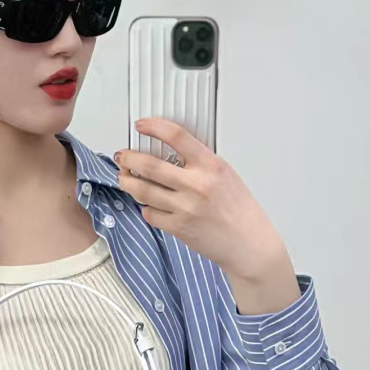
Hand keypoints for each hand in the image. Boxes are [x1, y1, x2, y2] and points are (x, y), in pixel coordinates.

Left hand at [114, 117, 289, 284]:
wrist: (248, 243)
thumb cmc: (239, 209)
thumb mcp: (225, 175)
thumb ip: (200, 163)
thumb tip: (169, 152)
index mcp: (211, 166)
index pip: (177, 136)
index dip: (154, 127)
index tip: (141, 125)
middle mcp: (197, 185)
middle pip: (149, 165)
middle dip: (128, 158)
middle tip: (122, 156)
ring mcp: (185, 208)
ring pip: (143, 190)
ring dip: (127, 182)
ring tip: (124, 177)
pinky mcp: (178, 227)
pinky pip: (150, 213)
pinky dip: (145, 207)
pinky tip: (148, 203)